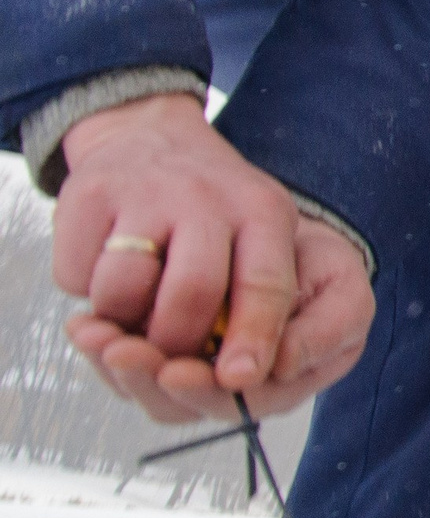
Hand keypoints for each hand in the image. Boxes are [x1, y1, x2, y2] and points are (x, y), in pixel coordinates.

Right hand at [51, 93, 374, 421]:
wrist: (148, 137)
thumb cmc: (212, 211)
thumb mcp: (256, 237)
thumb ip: (257, 300)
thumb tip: (239, 380)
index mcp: (263, 211)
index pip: (265, 285)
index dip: (252, 339)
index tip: (240, 381)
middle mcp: (207, 196)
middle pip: (191, 295)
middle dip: (176, 344)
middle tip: (168, 358)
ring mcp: (143, 192)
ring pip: (123, 292)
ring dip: (123, 320)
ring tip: (136, 305)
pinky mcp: (86, 196)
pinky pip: (76, 277)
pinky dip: (85, 290)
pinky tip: (105, 266)